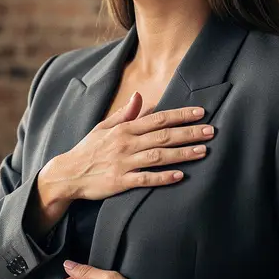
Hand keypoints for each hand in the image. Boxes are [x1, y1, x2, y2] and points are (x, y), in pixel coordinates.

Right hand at [52, 91, 213, 201]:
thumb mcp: (103, 127)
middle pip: (163, 136)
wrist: (67, 174)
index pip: (157, 118)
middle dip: (188, 132)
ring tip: (203, 151)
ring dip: (182, 153)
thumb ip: (125, 114)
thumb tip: (139, 95)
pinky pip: (145, 179)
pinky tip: (179, 176)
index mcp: (124, 129)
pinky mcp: (120, 182)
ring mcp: (123, 163)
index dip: (180, 115)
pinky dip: (163, 177)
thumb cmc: (88, 150)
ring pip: (158, 156)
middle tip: (211, 131)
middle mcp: (126, 144)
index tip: (200, 112)